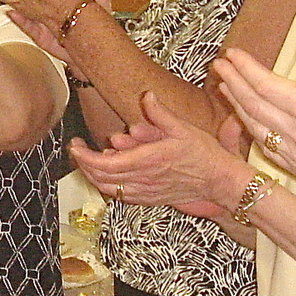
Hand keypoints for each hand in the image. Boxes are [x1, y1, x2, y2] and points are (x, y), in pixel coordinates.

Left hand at [68, 92, 243, 218]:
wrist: (220, 181)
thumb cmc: (204, 154)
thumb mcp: (184, 127)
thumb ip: (160, 114)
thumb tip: (147, 96)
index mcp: (149, 160)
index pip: (107, 164)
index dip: (86, 156)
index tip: (75, 145)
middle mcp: (144, 179)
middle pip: (102, 178)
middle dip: (84, 165)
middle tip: (77, 150)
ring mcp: (147, 192)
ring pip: (110, 189)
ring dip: (94, 177)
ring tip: (87, 161)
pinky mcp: (151, 199)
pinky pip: (123, 197)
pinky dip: (109, 187)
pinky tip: (106, 177)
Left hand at [215, 44, 295, 193]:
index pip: (268, 86)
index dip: (246, 68)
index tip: (233, 54)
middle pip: (254, 104)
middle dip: (233, 81)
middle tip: (220, 64)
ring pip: (254, 126)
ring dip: (235, 103)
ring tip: (224, 83)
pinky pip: (264, 145)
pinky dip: (248, 125)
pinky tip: (242, 113)